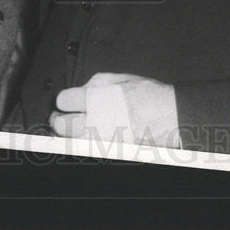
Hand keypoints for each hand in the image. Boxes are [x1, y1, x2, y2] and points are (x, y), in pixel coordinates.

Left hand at [48, 72, 178, 147]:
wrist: (170, 116)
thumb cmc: (149, 96)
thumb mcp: (121, 78)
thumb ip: (96, 83)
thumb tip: (82, 89)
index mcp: (96, 99)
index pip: (64, 100)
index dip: (64, 100)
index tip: (66, 101)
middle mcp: (95, 120)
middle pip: (62, 125)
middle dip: (58, 121)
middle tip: (60, 118)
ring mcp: (102, 139)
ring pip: (72, 141)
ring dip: (69, 135)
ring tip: (72, 129)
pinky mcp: (110, 151)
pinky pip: (89, 149)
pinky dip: (85, 144)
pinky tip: (90, 137)